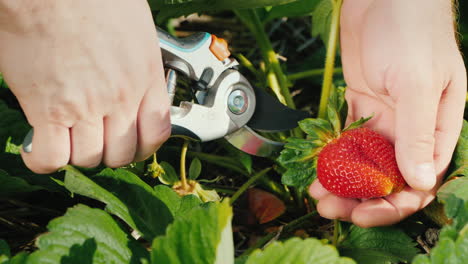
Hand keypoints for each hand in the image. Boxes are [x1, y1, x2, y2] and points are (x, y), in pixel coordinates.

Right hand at [0, 0, 170, 172]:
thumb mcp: (137, 30)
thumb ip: (139, 64)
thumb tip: (134, 79)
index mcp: (145, 77)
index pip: (157, 134)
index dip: (144, 147)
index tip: (133, 144)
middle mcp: (119, 98)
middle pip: (121, 154)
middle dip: (109, 153)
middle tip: (96, 140)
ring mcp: (85, 107)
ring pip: (88, 159)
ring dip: (78, 154)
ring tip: (67, 138)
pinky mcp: (47, 110)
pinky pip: (50, 157)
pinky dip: (45, 160)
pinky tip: (40, 146)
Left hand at [309, 0, 465, 226]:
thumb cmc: (412, 31)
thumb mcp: (418, 83)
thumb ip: (418, 132)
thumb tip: (420, 180)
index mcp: (436, 129)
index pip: (419, 181)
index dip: (393, 204)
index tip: (364, 215)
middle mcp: (410, 129)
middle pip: (387, 178)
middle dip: (360, 199)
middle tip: (331, 210)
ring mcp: (384, 118)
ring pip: (363, 163)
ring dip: (342, 182)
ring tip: (317, 195)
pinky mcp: (361, 105)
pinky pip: (346, 140)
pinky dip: (332, 157)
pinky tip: (316, 170)